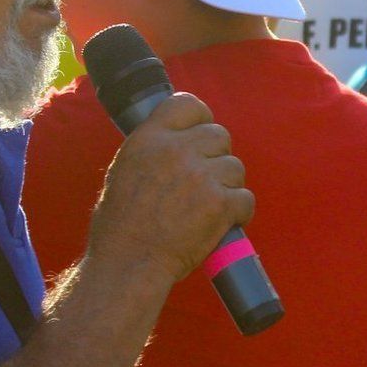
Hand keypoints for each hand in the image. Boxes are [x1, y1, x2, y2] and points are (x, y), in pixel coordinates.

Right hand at [87, 92, 254, 289]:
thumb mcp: (125, 170)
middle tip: (205, 182)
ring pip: (235, 168)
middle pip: (219, 135)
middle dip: (217, 158)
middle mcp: (176, 150)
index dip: (200, 119)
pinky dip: (239, 212)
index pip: (187, 104)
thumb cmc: (120, 226)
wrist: (129, 263)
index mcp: (149, 138)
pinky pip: (245, 198)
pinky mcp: (220, 203)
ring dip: (228, 187)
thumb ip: (152, 150)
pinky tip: (225, 222)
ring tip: (209, 208)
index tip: (201, 134)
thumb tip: (177, 140)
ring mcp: (201, 176)